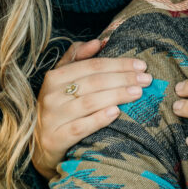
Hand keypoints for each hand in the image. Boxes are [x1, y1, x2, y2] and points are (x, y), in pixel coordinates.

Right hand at [32, 40, 151, 177]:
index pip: (91, 66)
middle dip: (123, 78)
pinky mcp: (54, 139)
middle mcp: (50, 95)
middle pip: (93, 82)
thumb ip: (78, 58)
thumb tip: (99, 41)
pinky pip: (79, 127)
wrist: (40, 146)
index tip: (141, 65)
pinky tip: (116, 112)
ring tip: (138, 93)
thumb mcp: (63, 82)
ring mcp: (51, 118)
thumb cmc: (59, 108)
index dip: (118, 64)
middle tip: (147, 79)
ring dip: (116, 95)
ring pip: (89, 103)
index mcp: (54, 77)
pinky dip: (98, 119)